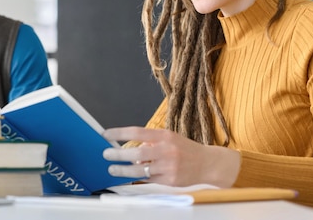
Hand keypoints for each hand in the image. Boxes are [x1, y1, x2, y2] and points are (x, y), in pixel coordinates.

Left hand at [102, 126, 239, 187]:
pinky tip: (129, 176)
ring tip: (113, 169)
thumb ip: (151, 141)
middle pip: (137, 152)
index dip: (119, 133)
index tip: (106, 134)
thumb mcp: (169, 138)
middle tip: (106, 154)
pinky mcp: (170, 180)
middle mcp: (166, 150)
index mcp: (164, 136)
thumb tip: (132, 150)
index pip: (137, 131)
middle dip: (118, 154)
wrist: (207, 163)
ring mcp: (168, 166)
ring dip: (124, 170)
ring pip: (141, 169)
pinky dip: (138, 177)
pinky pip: (149, 179)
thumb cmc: (184, 149)